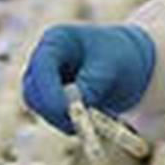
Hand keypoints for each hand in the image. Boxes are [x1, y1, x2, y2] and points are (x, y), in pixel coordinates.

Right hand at [21, 24, 155, 134]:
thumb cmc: (121, 57)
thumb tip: (71, 108)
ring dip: (62, 119)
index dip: (49, 92)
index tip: (66, 111)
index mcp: (57, 40)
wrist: (131, 64)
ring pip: (40, 107)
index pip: (42, 67)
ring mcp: (44, 79)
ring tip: (97, 117)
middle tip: (81, 124)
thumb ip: (90, 85)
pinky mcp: (50, 97)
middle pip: (33, 91)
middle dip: (54, 110)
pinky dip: (69, 122)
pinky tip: (94, 117)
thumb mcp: (111, 68)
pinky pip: (52, 116)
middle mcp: (44, 59)